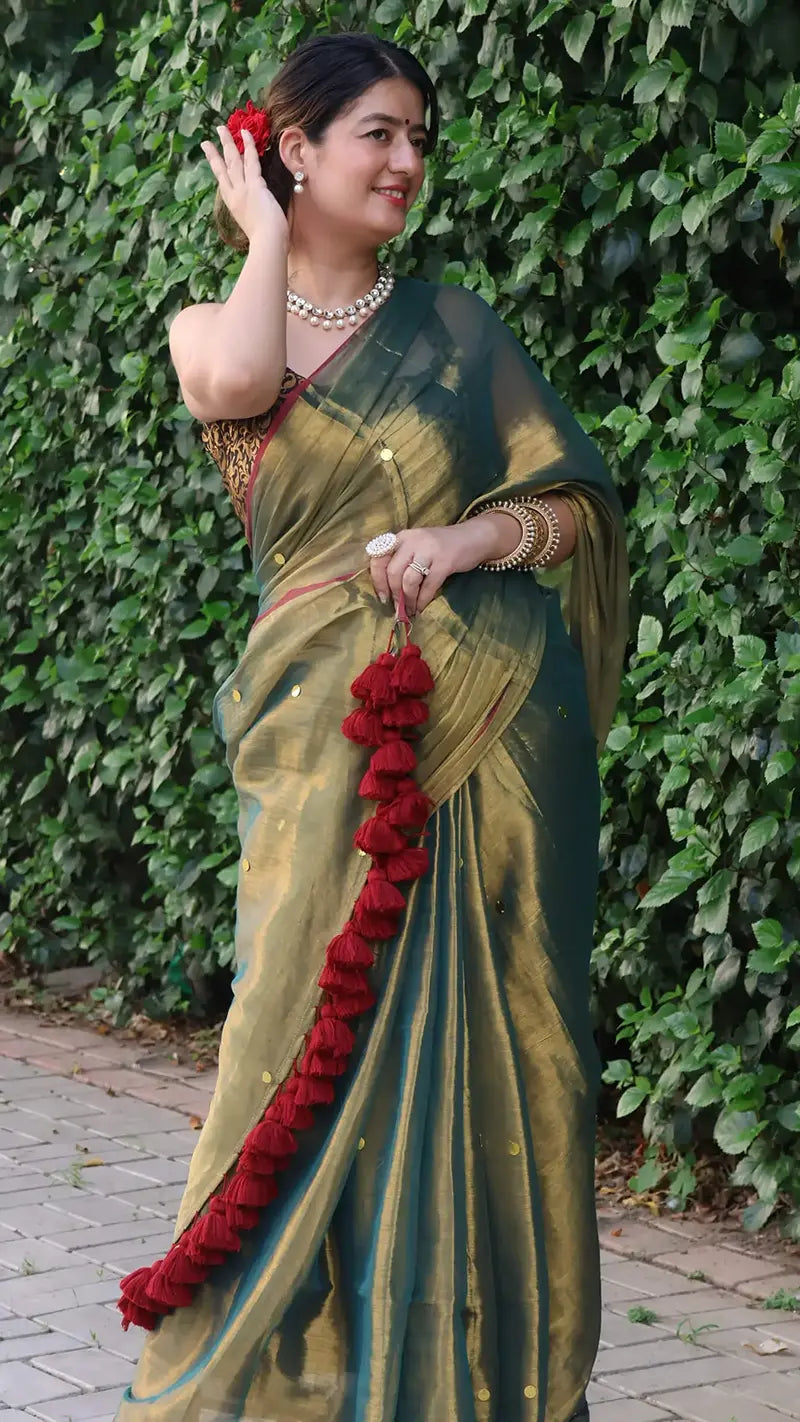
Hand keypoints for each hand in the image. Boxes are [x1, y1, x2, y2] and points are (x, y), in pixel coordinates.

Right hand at [200, 126, 287, 243]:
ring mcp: (243, 189)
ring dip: (227, 143)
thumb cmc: (264, 240)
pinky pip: (251, 160)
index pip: (223, 182)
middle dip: (216, 152)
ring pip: (233, 161)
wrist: (267, 243)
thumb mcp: (254, 224)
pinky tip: (246, 133)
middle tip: (209, 139)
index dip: (216, 167)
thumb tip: (260, 207)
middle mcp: (234, 194)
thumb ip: (253, 212)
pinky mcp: (255, 185)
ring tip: (222, 128)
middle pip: (223, 168)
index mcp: (233, 205)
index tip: (210, 157)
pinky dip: (249, 146)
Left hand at [369, 519, 510, 617]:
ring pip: (409, 580)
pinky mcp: (445, 562)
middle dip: (394, 594)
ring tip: (410, 610)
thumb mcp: (417, 546)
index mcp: (402, 537)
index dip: (377, 580)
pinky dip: (422, 601)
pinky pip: (428, 586)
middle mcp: (413, 540)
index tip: (382, 597)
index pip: (379, 557)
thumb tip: (388, 591)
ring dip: (408, 600)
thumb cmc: (441, 546)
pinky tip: (421, 608)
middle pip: (393, 572)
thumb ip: (402, 560)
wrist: (473, 537)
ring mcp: (429, 550)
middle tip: (397, 608)